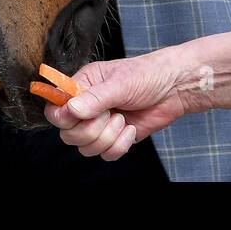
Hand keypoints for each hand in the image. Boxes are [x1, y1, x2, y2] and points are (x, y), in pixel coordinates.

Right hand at [44, 30, 230, 160]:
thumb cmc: (147, 75)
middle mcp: (87, 105)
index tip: (77, 115)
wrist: (175, 89)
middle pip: (68, 133)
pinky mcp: (115, 138)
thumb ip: (94, 97)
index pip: (55, 106)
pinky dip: (119, 146)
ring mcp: (101, 123)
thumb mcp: (120, 82)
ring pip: (86, 147)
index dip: (62, 116)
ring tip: (123, 121)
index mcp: (82, 85)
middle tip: (110, 116)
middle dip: (91, 130)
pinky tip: (131, 129)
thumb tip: (71, 109)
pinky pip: (105, 154)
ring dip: (107, 138)